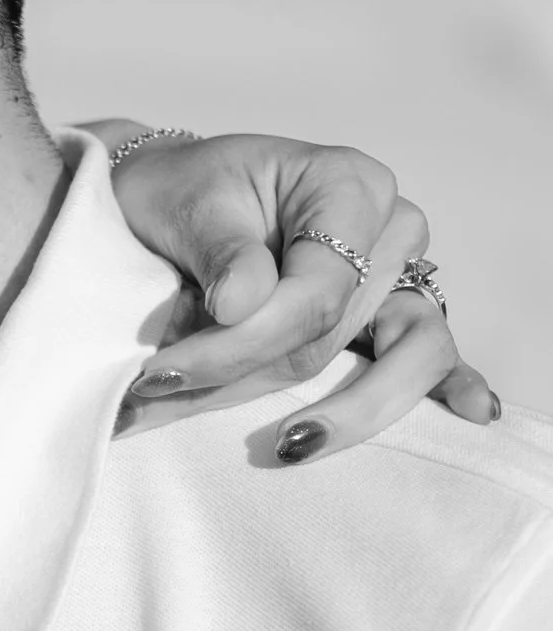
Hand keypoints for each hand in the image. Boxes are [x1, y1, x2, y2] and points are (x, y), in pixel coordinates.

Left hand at [96, 126, 498, 453]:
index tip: (165, 372)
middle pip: (335, 335)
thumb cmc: (184, 193)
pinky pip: (429, 356)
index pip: (315, 290)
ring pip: (383, 363)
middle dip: (248, 379)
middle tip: (159, 400)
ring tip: (283, 445)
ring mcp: (399, 276)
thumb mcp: (188, 205)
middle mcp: (389, 230)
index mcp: (348, 185)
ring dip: (321, 410)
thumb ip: (223, 253)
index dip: (242, 342)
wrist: (175, 198)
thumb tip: (242, 304)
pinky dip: (449, 387)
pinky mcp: (390, 316)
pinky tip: (471, 412)